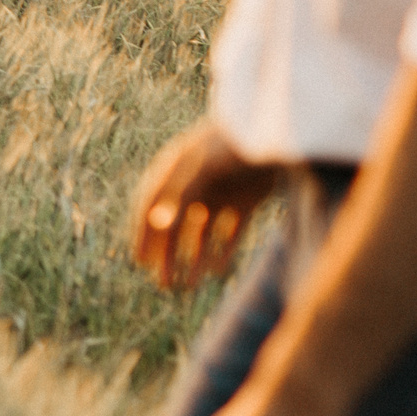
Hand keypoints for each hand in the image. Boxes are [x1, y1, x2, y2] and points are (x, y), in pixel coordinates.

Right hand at [129, 122, 283, 289]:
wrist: (276, 129)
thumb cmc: (231, 144)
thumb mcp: (202, 168)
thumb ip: (180, 196)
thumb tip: (158, 225)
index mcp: (175, 172)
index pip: (151, 207)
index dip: (145, 234)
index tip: (140, 260)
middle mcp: (194, 186)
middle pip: (174, 226)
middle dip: (167, 254)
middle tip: (163, 284)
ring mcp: (220, 194)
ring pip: (200, 235)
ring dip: (192, 259)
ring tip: (188, 286)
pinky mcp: (245, 202)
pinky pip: (230, 234)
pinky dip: (222, 252)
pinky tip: (216, 272)